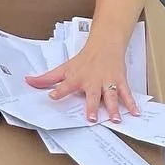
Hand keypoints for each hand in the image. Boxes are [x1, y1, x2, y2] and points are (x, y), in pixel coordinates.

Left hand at [25, 38, 139, 123]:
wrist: (105, 44)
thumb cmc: (83, 60)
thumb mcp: (64, 68)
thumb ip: (46, 78)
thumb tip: (28, 81)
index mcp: (77, 78)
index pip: (66, 85)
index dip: (59, 90)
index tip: (53, 96)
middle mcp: (93, 80)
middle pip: (92, 95)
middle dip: (91, 106)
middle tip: (90, 119)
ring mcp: (107, 81)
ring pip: (111, 96)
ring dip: (114, 108)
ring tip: (115, 119)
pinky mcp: (119, 81)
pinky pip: (126, 93)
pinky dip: (132, 103)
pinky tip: (136, 113)